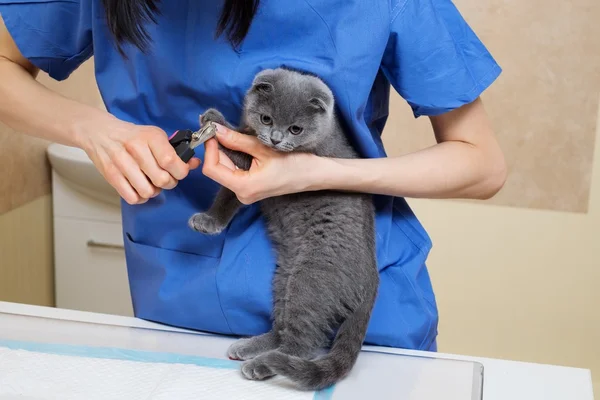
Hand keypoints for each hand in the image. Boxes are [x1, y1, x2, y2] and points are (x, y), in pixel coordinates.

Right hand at [81, 117, 200, 204]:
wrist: (100, 132)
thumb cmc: (133, 136)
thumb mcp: (155, 136)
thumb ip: (175, 151)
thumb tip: (195, 163)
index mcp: (151, 137)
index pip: (171, 161)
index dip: (181, 172)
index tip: (180, 172)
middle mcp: (136, 149)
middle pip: (162, 179)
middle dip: (169, 183)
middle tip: (166, 178)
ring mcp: (121, 163)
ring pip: (148, 191)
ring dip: (154, 191)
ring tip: (151, 182)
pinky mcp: (111, 175)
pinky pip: (132, 197)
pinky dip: (140, 197)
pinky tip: (140, 188)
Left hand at [202, 125, 316, 203]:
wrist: (313, 175)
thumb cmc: (294, 164)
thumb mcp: (263, 148)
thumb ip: (237, 140)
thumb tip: (216, 130)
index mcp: (244, 187)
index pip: (212, 169)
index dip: (209, 149)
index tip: (211, 132)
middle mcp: (242, 194)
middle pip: (217, 169)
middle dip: (215, 149)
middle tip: (217, 129)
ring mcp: (246, 192)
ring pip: (224, 170)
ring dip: (223, 152)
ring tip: (228, 135)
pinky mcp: (250, 188)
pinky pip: (233, 172)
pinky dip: (232, 158)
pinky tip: (236, 146)